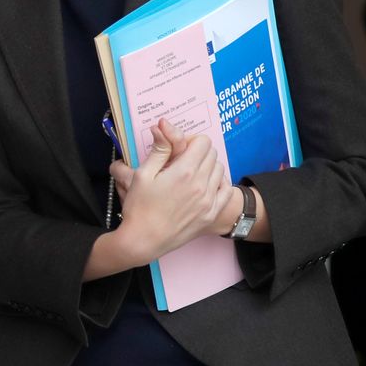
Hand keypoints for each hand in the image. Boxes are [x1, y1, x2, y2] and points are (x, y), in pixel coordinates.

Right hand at [113, 118, 232, 264]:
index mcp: (184, 171)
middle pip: (212, 153)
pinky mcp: (211, 214)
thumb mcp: (143, 173)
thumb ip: (159, 148)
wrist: (143, 240)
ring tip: (190, 173)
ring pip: (220, 169)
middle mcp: (201, 184)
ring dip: (208, 166)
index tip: (178, 147)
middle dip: (198, 151)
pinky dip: (218, 183)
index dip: (190, 139)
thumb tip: (163, 125)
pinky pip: (226, 190)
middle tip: (181, 159)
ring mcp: (208, 201)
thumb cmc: (139, 207)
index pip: (203, 141)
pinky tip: (204, 186)